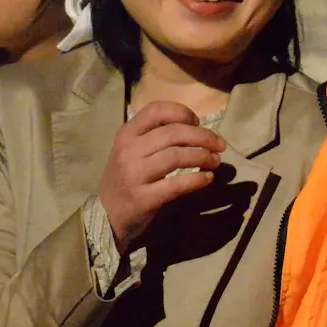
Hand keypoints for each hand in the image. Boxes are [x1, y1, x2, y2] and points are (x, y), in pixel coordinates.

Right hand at [98, 101, 225, 251]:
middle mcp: (129, 150)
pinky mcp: (144, 198)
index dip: (182, 112)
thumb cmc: (124, 179)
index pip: (156, 110)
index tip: (197, 122)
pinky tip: (208, 178)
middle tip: (220, 145)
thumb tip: (193, 126)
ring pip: (177, 156)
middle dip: (204, 136)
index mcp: (126, 134)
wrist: (106, 216)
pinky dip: (197, 180)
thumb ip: (153, 136)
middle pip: (174, 133)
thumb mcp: (130, 151)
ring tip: (215, 161)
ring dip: (203, 156)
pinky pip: (177, 185)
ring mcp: (135, 174)